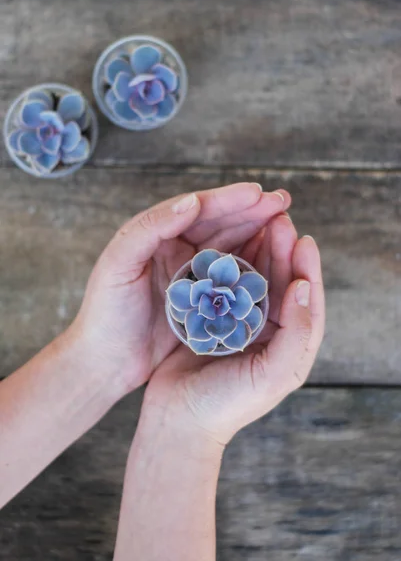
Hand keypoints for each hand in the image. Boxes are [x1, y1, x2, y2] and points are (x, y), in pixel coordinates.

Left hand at [70, 183, 289, 391]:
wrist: (104, 360)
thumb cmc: (105, 311)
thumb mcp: (119, 264)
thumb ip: (151, 228)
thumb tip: (192, 201)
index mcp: (155, 233)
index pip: (197, 209)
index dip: (228, 200)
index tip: (258, 193)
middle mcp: (174, 248)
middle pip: (219, 223)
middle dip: (251, 211)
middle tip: (282, 201)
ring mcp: (189, 273)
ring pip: (228, 245)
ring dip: (255, 232)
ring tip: (283, 223)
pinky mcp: (199, 298)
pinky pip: (229, 276)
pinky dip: (250, 264)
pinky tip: (270, 258)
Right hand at [143, 215, 324, 445]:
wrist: (178, 422)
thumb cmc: (227, 405)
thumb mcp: (273, 373)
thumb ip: (297, 332)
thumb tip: (304, 286)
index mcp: (289, 345)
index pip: (305, 299)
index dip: (306, 268)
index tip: (303, 238)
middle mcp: (268, 332)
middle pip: (280, 282)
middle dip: (282, 251)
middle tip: (279, 220)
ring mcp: (239, 324)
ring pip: (253, 279)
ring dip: (257, 252)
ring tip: (256, 225)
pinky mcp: (212, 320)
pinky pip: (225, 285)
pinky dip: (228, 266)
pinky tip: (225, 246)